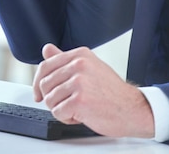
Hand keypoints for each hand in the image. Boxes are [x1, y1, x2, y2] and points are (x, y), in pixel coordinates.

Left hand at [33, 44, 154, 138]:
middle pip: (45, 84)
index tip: (39, 93)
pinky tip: (81, 115)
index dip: (38, 82)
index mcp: (81, 55)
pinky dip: (67, 119)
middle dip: (52, 98)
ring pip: (50, 100)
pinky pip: (58, 113)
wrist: (130, 108)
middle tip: (68, 102)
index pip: (46, 65)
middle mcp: (80, 64)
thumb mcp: (89, 68)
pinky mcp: (79, 100)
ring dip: (61, 109)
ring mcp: (80, 82)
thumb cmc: (111, 91)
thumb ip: (65, 59)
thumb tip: (47, 50)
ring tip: (78, 107)